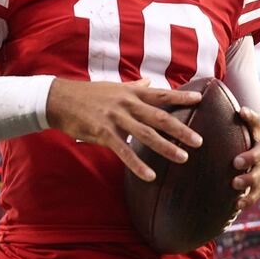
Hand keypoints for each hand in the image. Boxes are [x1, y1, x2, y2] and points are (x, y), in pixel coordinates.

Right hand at [46, 78, 202, 181]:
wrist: (59, 99)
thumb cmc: (88, 94)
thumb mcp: (113, 87)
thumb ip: (133, 87)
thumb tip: (149, 82)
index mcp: (131, 93)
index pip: (161, 94)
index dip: (181, 96)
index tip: (200, 99)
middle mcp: (127, 104)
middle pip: (160, 117)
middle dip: (181, 129)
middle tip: (199, 141)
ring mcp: (115, 118)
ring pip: (146, 134)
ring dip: (166, 147)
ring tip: (183, 158)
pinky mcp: (103, 132)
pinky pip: (124, 151)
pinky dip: (137, 164)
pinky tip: (150, 175)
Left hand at [231, 108, 259, 209]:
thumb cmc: (249, 140)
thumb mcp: (248, 128)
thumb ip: (245, 120)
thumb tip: (240, 110)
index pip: (257, 125)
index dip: (251, 119)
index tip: (241, 113)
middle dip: (250, 158)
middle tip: (235, 163)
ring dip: (249, 182)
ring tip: (235, 185)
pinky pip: (259, 192)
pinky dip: (249, 198)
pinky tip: (238, 203)